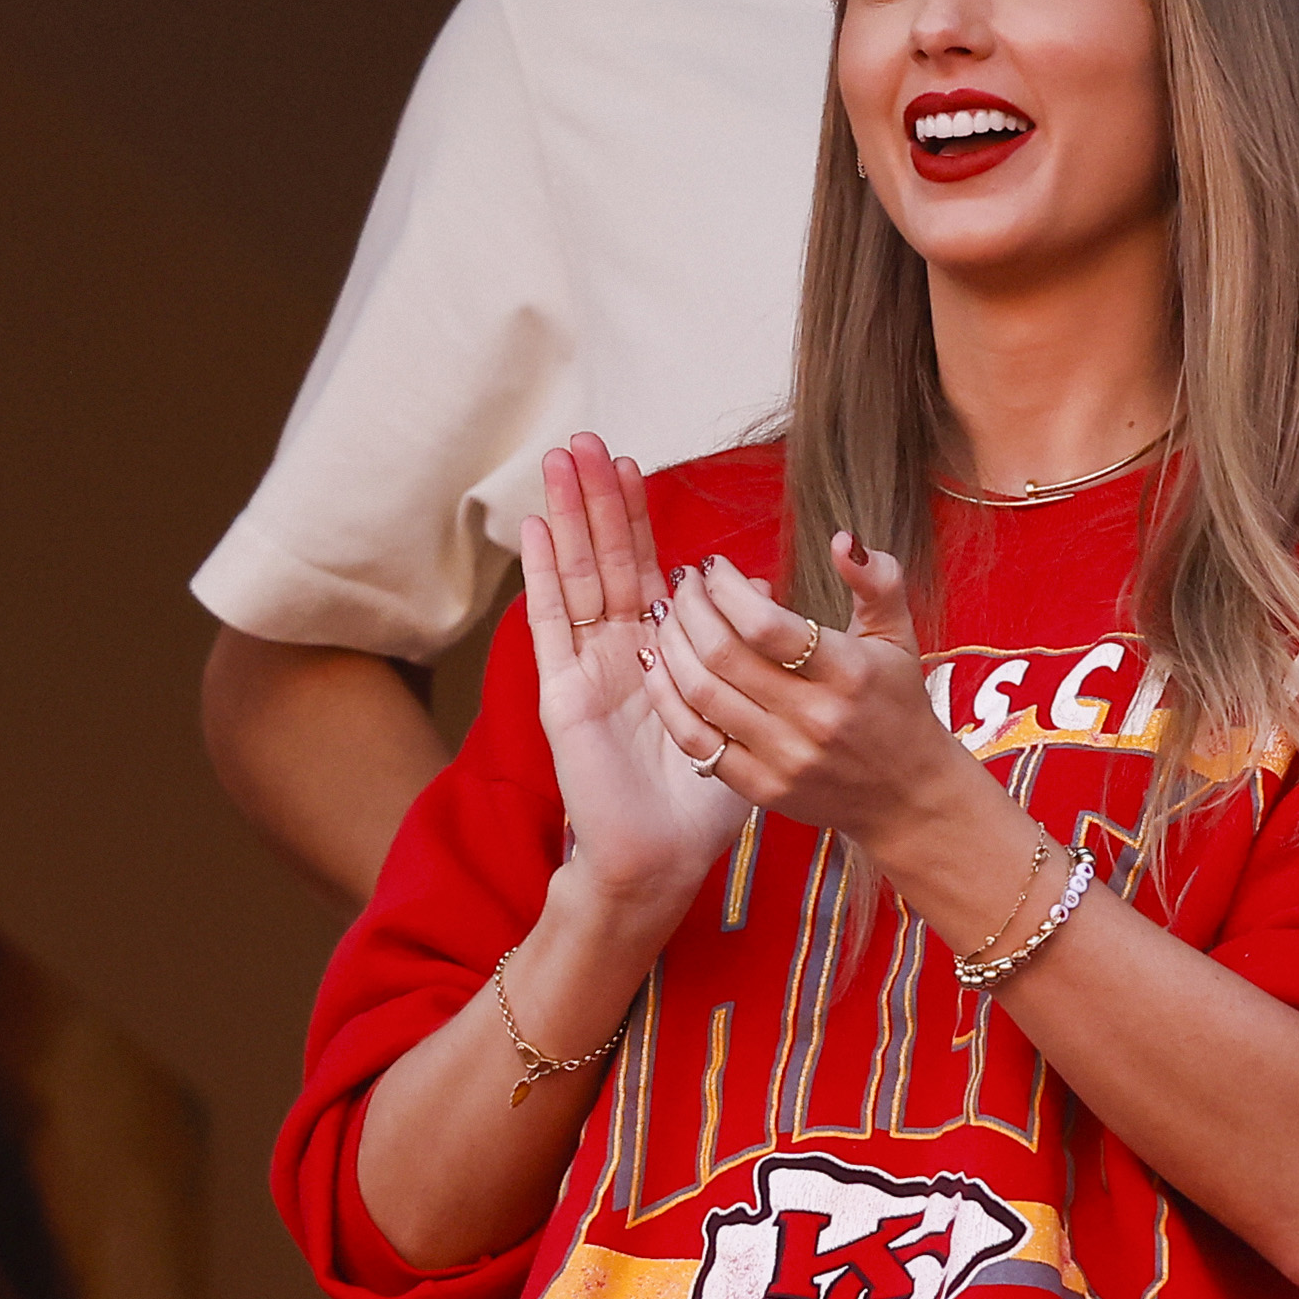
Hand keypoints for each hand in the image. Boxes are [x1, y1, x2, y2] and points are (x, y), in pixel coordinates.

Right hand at [519, 435, 750, 907]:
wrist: (663, 859)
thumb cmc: (703, 801)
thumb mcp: (748, 714)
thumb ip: (760, 652)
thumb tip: (764, 591)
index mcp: (660, 655)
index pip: (644, 570)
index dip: (636, 520)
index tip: (633, 465)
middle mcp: (618, 654)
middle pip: (604, 561)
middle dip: (595, 501)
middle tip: (585, 440)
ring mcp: (586, 669)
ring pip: (576, 577)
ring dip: (567, 519)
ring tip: (558, 461)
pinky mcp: (563, 694)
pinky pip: (552, 624)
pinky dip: (542, 575)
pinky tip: (534, 530)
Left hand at [643, 536, 992, 858]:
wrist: (906, 796)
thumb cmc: (898, 704)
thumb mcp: (899, 636)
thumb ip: (877, 581)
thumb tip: (843, 539)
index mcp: (849, 673)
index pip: (766, 625)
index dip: (726, 589)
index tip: (713, 566)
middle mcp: (815, 718)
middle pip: (723, 655)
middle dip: (690, 608)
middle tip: (681, 583)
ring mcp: (784, 757)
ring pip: (701, 694)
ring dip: (671, 645)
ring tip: (665, 614)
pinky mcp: (760, 787)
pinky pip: (695, 740)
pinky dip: (667, 699)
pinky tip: (657, 664)